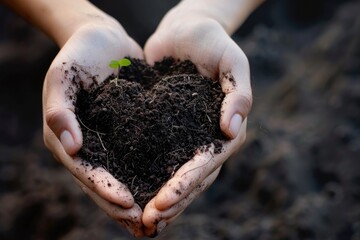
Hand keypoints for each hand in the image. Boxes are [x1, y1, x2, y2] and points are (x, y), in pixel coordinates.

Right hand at [43, 20, 145, 235]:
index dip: (104, 189)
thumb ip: (60, 111)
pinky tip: (170, 185)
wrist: (101, 39)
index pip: (85, 172)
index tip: (127, 203)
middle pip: (104, 184)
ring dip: (141, 198)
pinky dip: (152, 174)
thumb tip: (71, 146)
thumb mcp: (62, 77)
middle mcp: (88, 146)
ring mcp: (109, 141)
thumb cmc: (78, 55)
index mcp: (67, 139)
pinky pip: (140, 157)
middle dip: (123, 206)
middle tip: (146, 224)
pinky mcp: (129, 132)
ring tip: (160, 217)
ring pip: (124, 176)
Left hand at [142, 5, 251, 235]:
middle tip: (149, 221)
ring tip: (140, 219)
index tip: (164, 202)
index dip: (187, 185)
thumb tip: (231, 129)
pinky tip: (129, 190)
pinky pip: (156, 156)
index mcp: (226, 129)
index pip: (208, 163)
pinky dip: (146, 175)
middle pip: (192, 177)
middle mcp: (206, 138)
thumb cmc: (214, 42)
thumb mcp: (232, 62)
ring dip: (159, 197)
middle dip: (172, 200)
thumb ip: (238, 94)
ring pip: (173, 174)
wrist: (187, 31)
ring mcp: (185, 136)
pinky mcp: (164, 129)